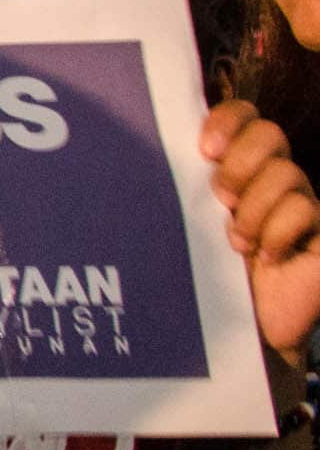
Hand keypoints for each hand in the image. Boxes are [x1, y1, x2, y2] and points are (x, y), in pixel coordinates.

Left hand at [204, 99, 317, 360]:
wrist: (242, 332)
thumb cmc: (205, 277)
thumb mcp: (187, 227)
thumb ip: (180, 190)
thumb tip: (146, 150)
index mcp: (238, 169)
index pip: (244, 117)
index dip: (229, 120)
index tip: (203, 148)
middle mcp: (273, 180)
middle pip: (270, 134)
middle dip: (241, 162)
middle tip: (221, 197)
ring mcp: (302, 205)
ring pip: (287, 173)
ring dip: (254, 209)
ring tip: (238, 243)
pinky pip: (305, 210)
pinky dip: (278, 233)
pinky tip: (268, 257)